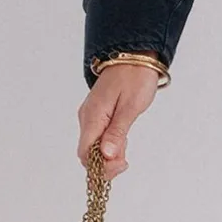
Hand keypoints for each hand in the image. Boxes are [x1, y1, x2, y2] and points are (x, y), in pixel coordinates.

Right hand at [77, 64, 162, 180]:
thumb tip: (105, 155)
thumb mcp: (131, 107)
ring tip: (126, 146)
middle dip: (106, 163)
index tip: (122, 164)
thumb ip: (117, 132)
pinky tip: (122, 139)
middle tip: (126, 159)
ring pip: (93, 147)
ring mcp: (91, 116)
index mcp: (92, 117)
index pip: (85, 153)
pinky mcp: (97, 115)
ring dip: (109, 154)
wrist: (135, 55)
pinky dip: (110, 144)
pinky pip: (98, 137)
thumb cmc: (135, 78)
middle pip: (87, 153)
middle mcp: (87, 118)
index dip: (101, 166)